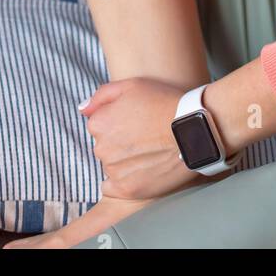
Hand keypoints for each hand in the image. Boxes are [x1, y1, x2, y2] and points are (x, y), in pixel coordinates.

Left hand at [79, 78, 198, 201]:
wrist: (193, 130)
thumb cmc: (165, 103)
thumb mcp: (132, 85)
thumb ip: (102, 96)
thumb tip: (82, 109)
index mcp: (99, 123)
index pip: (98, 124)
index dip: (118, 120)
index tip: (136, 120)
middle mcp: (102, 148)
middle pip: (104, 145)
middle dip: (119, 141)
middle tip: (144, 135)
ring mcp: (114, 171)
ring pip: (110, 165)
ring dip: (123, 160)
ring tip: (149, 150)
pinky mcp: (127, 190)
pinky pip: (112, 187)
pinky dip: (124, 180)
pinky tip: (141, 170)